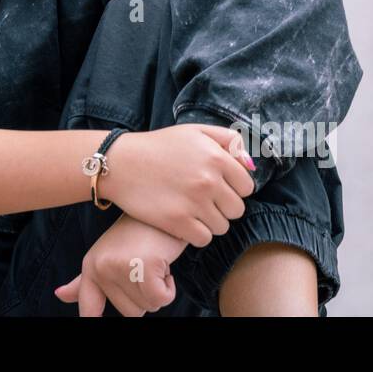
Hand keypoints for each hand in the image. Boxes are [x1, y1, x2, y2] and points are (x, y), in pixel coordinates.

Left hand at [53, 213, 189, 316]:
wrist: (161, 204)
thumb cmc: (138, 233)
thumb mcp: (108, 254)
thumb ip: (86, 280)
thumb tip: (60, 295)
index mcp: (91, 265)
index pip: (88, 306)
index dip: (91, 319)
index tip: (94, 321)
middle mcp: (101, 267)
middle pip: (131, 312)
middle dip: (146, 294)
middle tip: (146, 265)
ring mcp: (120, 266)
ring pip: (148, 306)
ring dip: (159, 288)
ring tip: (154, 261)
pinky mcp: (144, 266)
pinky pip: (161, 299)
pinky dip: (169, 287)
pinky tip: (164, 264)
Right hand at [98, 124, 255, 247]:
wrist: (121, 162)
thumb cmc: (159, 146)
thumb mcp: (195, 132)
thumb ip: (229, 141)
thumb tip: (251, 165)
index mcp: (216, 157)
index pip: (247, 187)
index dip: (233, 188)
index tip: (217, 186)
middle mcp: (208, 181)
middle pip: (236, 209)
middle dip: (222, 206)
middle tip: (202, 198)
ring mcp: (194, 203)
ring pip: (222, 227)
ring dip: (210, 221)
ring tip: (192, 209)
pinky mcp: (178, 222)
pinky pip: (204, 239)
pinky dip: (196, 234)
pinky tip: (183, 220)